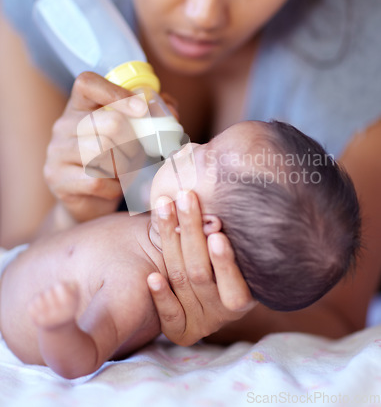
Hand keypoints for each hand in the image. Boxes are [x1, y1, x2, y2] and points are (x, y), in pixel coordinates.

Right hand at [44, 71, 149, 223]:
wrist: (93, 201)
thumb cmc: (118, 161)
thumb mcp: (135, 134)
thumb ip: (154, 116)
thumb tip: (171, 110)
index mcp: (81, 106)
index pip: (87, 83)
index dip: (117, 93)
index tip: (142, 109)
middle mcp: (64, 125)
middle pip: (109, 122)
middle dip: (134, 142)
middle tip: (140, 155)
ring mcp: (57, 152)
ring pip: (102, 151)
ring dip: (126, 166)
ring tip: (129, 172)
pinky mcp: (58, 179)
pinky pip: (96, 180)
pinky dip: (115, 187)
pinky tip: (116, 187)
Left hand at [147, 191, 255, 345]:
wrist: (210, 293)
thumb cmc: (223, 258)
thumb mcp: (231, 248)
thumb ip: (224, 231)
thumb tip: (226, 183)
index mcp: (245, 296)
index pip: (235, 284)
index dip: (225, 261)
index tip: (216, 232)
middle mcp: (224, 311)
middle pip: (201, 273)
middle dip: (191, 231)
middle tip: (185, 198)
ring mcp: (201, 321)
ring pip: (181, 280)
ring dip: (170, 242)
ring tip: (166, 208)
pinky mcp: (180, 330)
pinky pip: (168, 314)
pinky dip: (160, 294)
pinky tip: (151, 276)